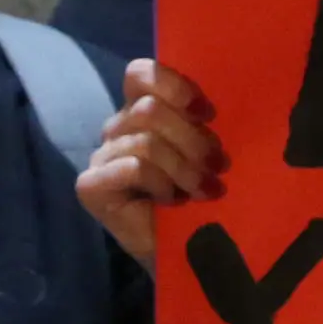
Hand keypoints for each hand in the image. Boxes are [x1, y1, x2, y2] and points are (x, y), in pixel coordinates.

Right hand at [79, 60, 220, 267]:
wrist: (191, 250)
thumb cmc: (207, 196)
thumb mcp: (212, 149)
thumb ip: (206, 121)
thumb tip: (231, 95)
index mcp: (144, 110)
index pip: (141, 73)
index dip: (175, 86)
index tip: (208, 113)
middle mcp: (118, 128)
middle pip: (150, 108)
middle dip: (193, 139)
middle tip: (218, 165)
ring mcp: (102, 156)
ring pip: (146, 141)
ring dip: (184, 167)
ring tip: (205, 190)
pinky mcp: (91, 186)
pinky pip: (131, 167)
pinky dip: (160, 184)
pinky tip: (173, 201)